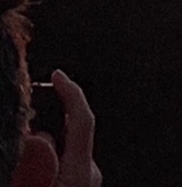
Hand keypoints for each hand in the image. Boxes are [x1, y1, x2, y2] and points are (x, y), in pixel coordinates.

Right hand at [15, 71, 102, 186]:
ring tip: (26, 141)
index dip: (71, 93)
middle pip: (70, 131)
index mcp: (80, 171)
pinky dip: (46, 157)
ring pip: (63, 149)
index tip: (58, 75)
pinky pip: (62, 163)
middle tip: (26, 110)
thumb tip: (35, 136)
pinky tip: (30, 168)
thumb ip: (32, 166)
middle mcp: (87, 174)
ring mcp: (84, 182)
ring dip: (44, 142)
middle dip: (49, 117)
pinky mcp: (79, 186)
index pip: (81, 120)